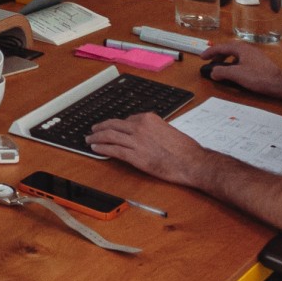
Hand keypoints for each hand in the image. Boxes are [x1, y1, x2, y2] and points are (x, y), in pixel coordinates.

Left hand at [85, 112, 208, 186]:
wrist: (192, 162)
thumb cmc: (185, 149)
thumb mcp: (168, 130)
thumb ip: (153, 129)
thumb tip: (145, 134)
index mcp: (149, 118)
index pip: (127, 120)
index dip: (117, 126)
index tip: (111, 128)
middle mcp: (140, 126)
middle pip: (114, 125)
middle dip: (101, 127)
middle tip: (93, 130)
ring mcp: (136, 141)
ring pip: (110, 136)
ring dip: (97, 137)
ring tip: (90, 139)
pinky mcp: (135, 156)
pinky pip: (114, 150)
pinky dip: (102, 148)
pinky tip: (96, 148)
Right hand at [201, 44, 281, 102]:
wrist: (278, 83)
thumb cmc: (258, 77)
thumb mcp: (236, 74)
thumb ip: (221, 72)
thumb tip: (213, 72)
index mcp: (241, 48)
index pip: (221, 47)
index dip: (210, 52)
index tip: (202, 57)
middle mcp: (247, 49)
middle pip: (228, 49)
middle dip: (218, 55)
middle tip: (210, 62)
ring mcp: (254, 55)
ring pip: (235, 54)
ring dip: (225, 60)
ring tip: (220, 68)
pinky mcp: (258, 62)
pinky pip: (241, 59)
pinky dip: (233, 64)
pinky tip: (234, 73)